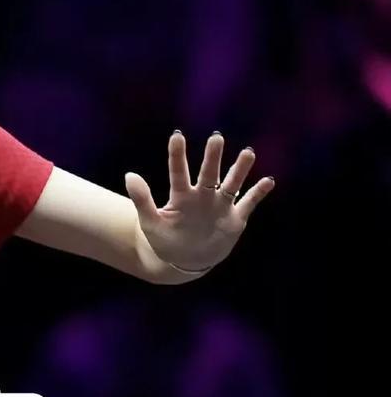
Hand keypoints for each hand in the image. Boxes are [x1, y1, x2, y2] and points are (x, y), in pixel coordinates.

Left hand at [123, 131, 274, 272]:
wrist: (185, 260)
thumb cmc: (165, 240)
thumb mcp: (150, 222)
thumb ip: (142, 200)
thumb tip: (129, 175)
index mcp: (181, 196)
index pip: (178, 172)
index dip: (177, 155)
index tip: (176, 136)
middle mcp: (202, 196)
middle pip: (208, 174)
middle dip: (212, 157)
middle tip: (216, 137)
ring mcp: (220, 206)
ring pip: (231, 184)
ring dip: (239, 170)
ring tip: (247, 153)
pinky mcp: (235, 218)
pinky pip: (248, 202)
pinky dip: (258, 193)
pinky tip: (268, 181)